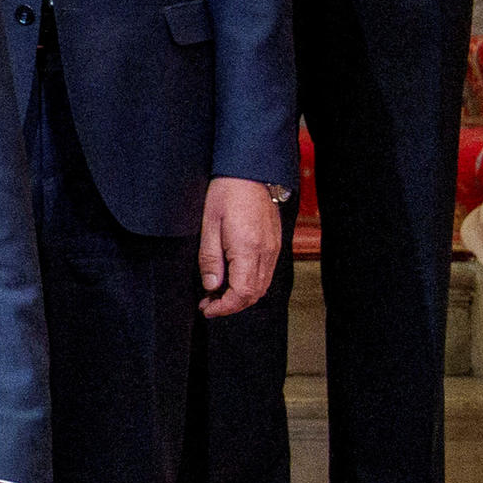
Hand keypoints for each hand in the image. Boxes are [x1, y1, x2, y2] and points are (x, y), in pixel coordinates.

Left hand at [197, 175, 287, 318]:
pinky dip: (250, 284)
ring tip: (216, 294)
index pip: (242, 293)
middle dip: (231, 306)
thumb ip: (210, 259)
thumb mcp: (208, 225)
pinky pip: (265, 274)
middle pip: (254, 294)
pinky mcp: (275, 244)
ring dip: (240, 296)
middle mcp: (266, 253)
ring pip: (261, 286)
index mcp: (248, 249)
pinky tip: (232, 279)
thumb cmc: (226, 194)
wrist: (250, 173)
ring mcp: (273, 249)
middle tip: (208, 304)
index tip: (207, 310)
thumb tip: (211, 287)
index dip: (224, 307)